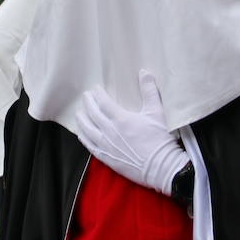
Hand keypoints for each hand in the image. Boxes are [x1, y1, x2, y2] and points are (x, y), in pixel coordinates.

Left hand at [73, 71, 187, 195]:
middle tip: (85, 96)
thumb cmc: (160, 139)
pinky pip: (90, 146)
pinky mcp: (106, 158)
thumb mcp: (157, 112)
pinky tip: (81, 133)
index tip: (95, 89)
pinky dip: (83, 138)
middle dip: (87, 103)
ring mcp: (106, 145)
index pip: (103, 102)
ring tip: (78, 112)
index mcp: (121, 119)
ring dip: (81, 119)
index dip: (98, 94)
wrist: (161, 167)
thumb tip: (145, 72)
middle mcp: (110, 131)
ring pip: (87, 129)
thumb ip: (149, 91)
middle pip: (92, 114)